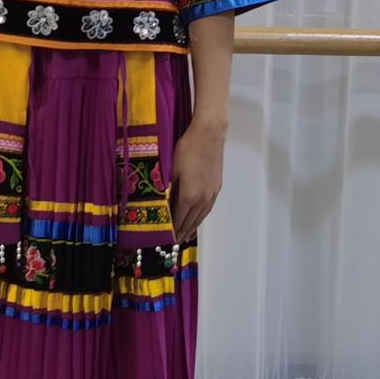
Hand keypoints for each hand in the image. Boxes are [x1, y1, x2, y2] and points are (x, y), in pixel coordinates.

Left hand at [170, 117, 226, 243]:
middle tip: (172, 244)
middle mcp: (202, 199)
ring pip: (200, 217)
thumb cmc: (186, 148)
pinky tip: (197, 220)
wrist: (209, 134)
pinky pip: (207, 209)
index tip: (165, 240)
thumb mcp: (171, 169)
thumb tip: (162, 207)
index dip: (171, 232)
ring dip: (191, 228)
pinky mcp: (216, 188)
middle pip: (190, 222)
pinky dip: (200, 218)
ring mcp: (211, 194)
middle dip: (180, 234)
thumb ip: (167, 191)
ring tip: (184, 237)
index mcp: (189, 196)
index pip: (178, 220)